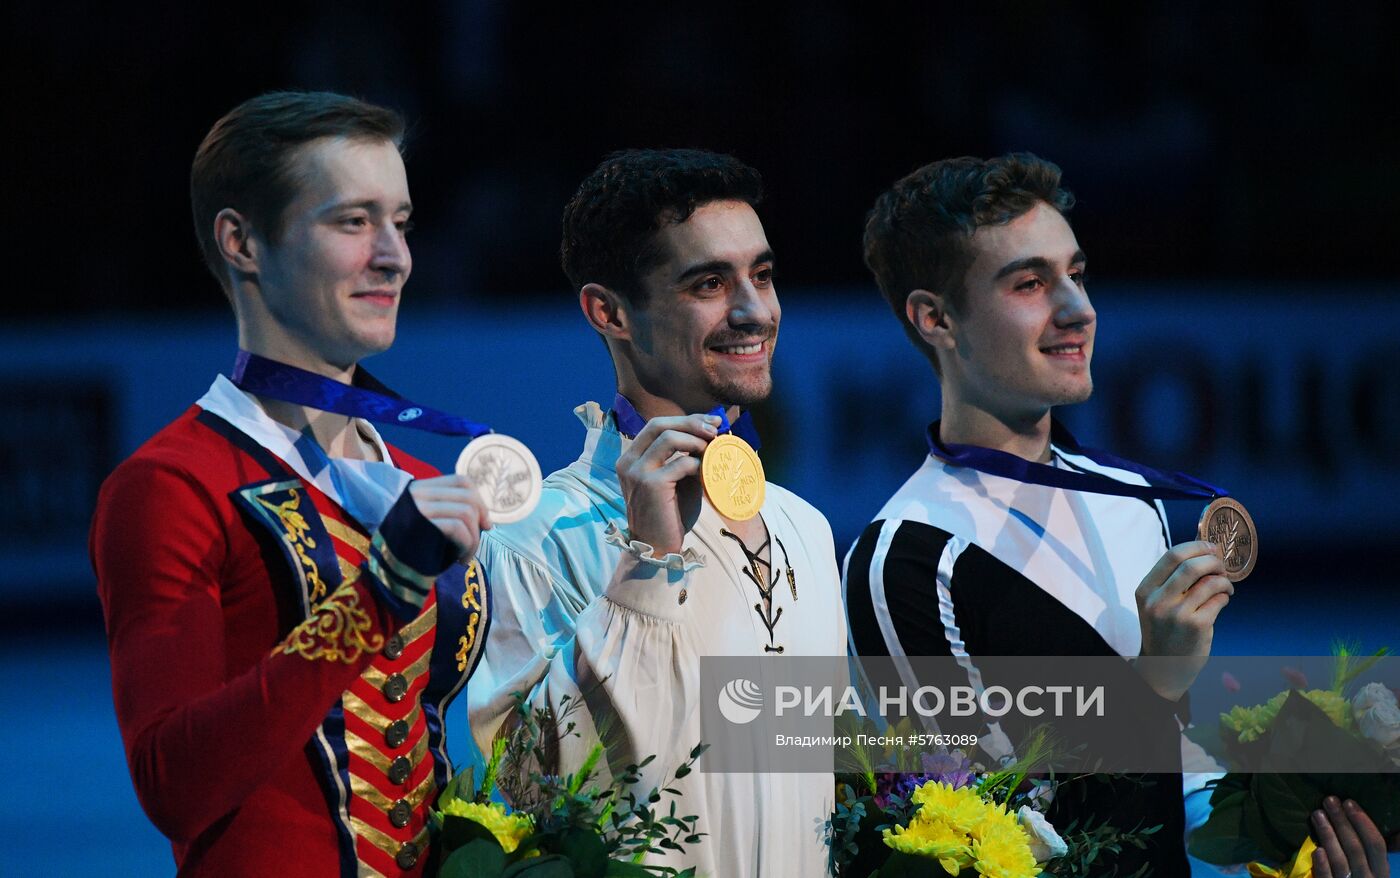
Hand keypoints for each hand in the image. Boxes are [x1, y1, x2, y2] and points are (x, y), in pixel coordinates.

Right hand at [409, 473, 491, 562]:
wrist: (385, 572)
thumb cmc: (411, 552)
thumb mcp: (430, 525)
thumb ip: (451, 514)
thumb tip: (486, 520)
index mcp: (421, 489)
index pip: (462, 481)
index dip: (480, 501)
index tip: (486, 524)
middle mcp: (419, 493)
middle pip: (468, 496)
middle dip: (480, 522)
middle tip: (475, 545)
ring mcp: (419, 507)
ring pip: (466, 512)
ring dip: (474, 539)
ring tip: (466, 557)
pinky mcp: (422, 524)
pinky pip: (458, 528)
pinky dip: (468, 546)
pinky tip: (461, 560)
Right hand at [615, 413, 720, 555]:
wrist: (657, 547)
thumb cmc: (670, 514)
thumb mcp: (676, 479)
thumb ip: (685, 456)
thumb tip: (710, 433)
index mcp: (631, 457)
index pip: (656, 425)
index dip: (685, 419)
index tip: (710, 422)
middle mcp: (629, 461)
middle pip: (659, 424)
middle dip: (691, 422)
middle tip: (715, 429)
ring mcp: (637, 472)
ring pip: (668, 438)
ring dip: (695, 440)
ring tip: (712, 450)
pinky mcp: (651, 485)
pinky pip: (680, 463)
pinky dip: (698, 464)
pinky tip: (706, 473)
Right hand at [1134, 540, 1233, 699]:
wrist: (1163, 667)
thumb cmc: (1165, 629)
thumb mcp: (1157, 602)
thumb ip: (1174, 577)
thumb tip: (1203, 545)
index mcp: (1145, 590)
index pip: (1172, 555)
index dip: (1197, 546)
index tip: (1211, 548)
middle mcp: (1158, 600)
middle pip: (1192, 565)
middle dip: (1214, 560)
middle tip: (1221, 566)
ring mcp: (1176, 614)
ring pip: (1210, 582)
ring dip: (1224, 580)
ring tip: (1225, 587)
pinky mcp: (1196, 626)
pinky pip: (1219, 600)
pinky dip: (1225, 597)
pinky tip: (1222, 601)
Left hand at [1312, 797, 1390, 877]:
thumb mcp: (1372, 871)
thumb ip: (1370, 854)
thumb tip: (1369, 825)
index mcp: (1381, 873)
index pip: (1376, 846)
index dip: (1363, 822)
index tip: (1349, 802)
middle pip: (1356, 849)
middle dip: (1342, 822)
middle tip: (1329, 800)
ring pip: (1341, 861)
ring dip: (1328, 835)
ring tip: (1317, 814)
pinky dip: (1323, 866)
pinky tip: (1317, 850)